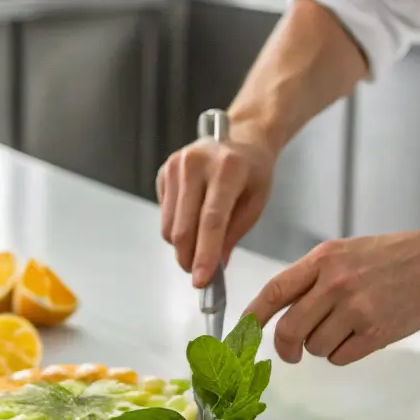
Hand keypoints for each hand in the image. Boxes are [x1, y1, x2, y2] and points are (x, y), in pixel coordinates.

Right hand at [157, 127, 274, 283]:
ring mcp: (176, 165)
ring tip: (199, 247)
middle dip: (189, 258)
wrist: (242, 138)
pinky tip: (193, 219)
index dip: (205, 254)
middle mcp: (196, 163)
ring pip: (169, 225)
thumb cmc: (253, 172)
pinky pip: (163, 214)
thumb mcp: (256, 202)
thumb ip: (234, 234)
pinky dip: (176, 227)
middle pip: (184, 226)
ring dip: (182, 246)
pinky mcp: (164, 171)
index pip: (211, 220)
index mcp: (228, 169)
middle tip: (199, 275)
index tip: (201, 281)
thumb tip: (215, 267)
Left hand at [246, 229, 419, 366]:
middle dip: (285, 348)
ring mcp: (356, 309)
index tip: (242, 332)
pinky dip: (343, 353)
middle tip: (290, 353)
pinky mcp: (376, 332)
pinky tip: (360, 336)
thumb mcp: (343, 252)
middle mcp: (335, 284)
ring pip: (315, 347)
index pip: (274, 291)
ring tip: (345, 328)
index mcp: (323, 260)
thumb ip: (311, 277)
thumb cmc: (390, 257)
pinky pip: (340, 357)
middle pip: (288, 330)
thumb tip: (277, 309)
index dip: (253, 316)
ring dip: (322, 346)